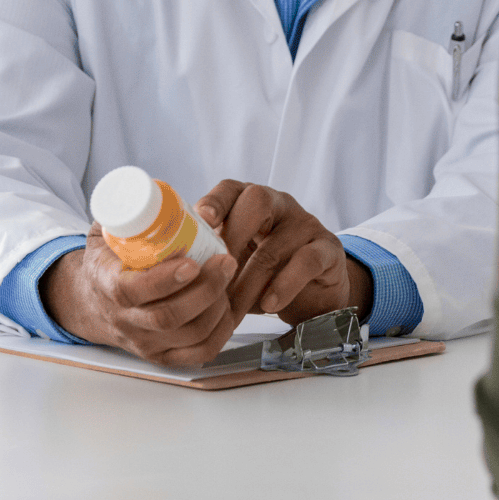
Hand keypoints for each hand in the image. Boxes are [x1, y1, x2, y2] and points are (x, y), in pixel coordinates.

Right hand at [41, 225, 241, 365]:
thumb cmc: (108, 261)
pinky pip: (199, 353)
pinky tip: (229, 307)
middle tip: (227, 261)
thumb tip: (150, 193)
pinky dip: (222, 332)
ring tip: (230, 278)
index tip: (192, 261)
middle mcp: (125, 320)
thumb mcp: (105, 232)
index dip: (165, 280)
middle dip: (205, 289)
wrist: (94, 301)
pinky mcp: (163, 355)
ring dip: (218, 307)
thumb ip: (123, 214)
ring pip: (189, 335)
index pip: (133, 292)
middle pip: (168, 317)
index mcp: (107, 286)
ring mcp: (145, 342)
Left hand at [195, 181, 370, 326]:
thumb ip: (211, 256)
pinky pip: (306, 261)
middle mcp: (279, 205)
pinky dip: (285, 284)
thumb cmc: (265, 274)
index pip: (230, 189)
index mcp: (251, 202)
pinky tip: (269, 304)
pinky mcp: (327, 249)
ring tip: (232, 309)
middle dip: (232, 237)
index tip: (201, 220)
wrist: (315, 294)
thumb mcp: (236, 262)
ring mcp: (305, 224)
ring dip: (249, 282)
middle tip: (214, 273)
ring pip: (275, 244)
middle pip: (257, 201)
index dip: (215, 201)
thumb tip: (171, 270)